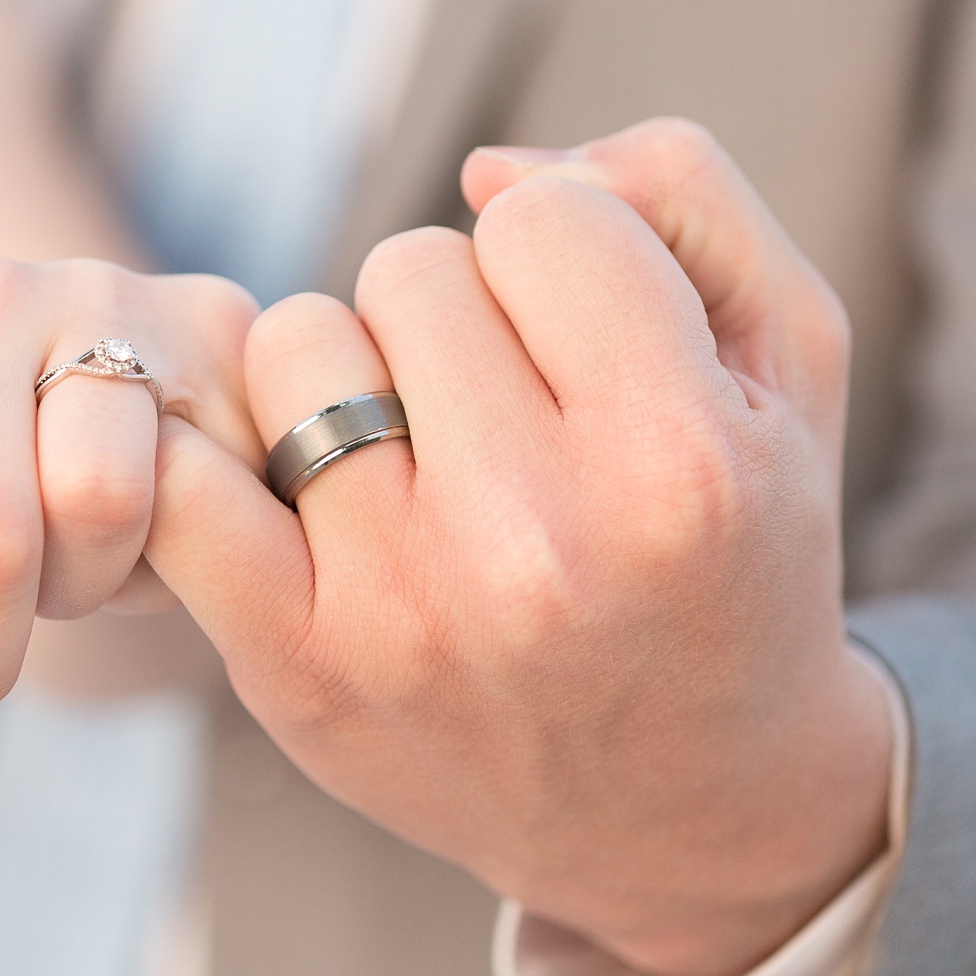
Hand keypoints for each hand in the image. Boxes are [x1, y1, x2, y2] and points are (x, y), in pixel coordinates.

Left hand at [147, 118, 891, 975]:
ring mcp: (402, 611)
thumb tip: (482, 167)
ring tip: (420, 455)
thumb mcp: (791, 363)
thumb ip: (677, 196)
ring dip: (348, 372)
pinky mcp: (298, 670)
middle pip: (410, 265)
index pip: (539, 219)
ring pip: (298, 343)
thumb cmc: (737, 555)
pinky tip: (291, 488)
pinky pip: (184, 482)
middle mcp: (537, 542)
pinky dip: (216, 458)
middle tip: (509, 412)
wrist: (692, 807)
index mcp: (677, 459)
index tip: (591, 343)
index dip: (567, 260)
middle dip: (460, 315)